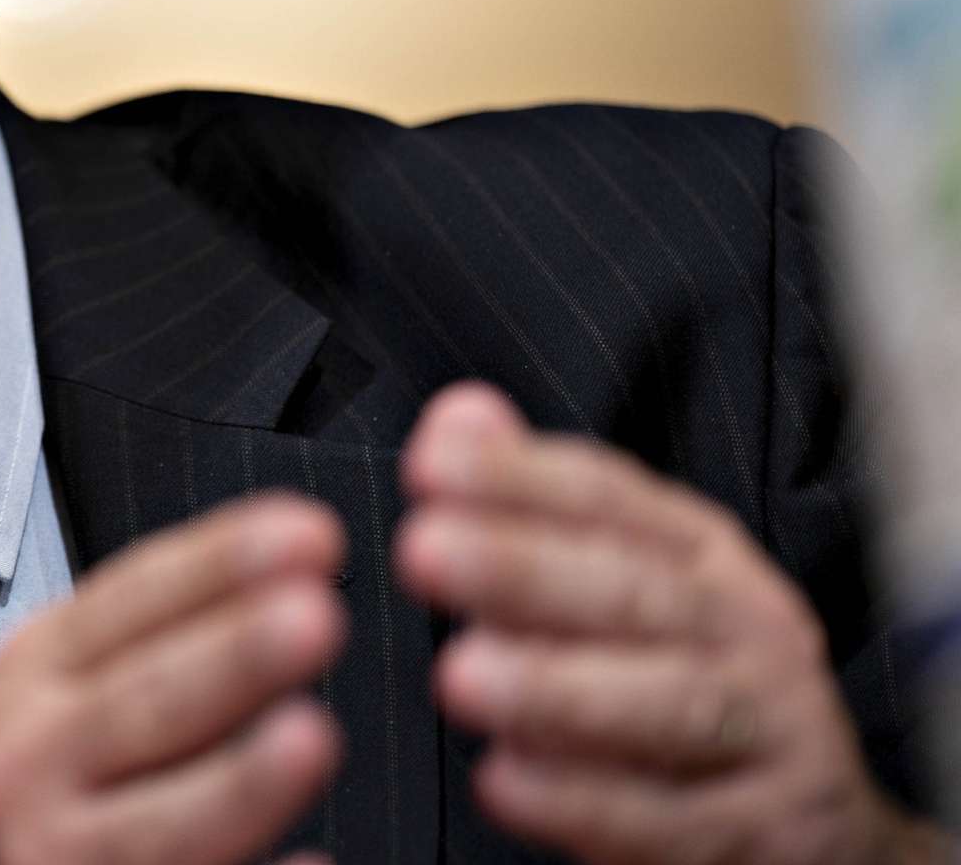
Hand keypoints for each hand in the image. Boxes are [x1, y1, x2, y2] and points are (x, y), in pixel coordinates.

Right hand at [0, 492, 347, 864]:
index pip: (129, 600)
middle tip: (314, 614)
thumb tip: (279, 590)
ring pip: (159, 822)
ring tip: (309, 736)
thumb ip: (137, 645)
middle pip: (144, 701)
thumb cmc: (21, 776)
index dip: (217, 566)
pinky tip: (309, 864)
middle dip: (231, 657)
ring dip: (238, 781)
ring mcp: (50, 847)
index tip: (304, 535)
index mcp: (36, 673)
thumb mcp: (47, 686)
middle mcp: (32, 756)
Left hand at [398, 381, 942, 864]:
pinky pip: (676, 821)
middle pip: (636, 591)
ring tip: (458, 676)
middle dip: (523, 568)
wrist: (814, 827)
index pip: (609, 499)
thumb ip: (535, 505)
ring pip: (672, 704)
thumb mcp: (627, 581)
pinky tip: (504, 782)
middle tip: (422, 551)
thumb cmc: (685, 683)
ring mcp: (772, 734)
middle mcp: (749, 631)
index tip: (428, 463)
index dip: (519, 477)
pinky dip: (588, 803)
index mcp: (704, 557)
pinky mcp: (769, 835)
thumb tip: (459, 415)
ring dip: (557, 688)